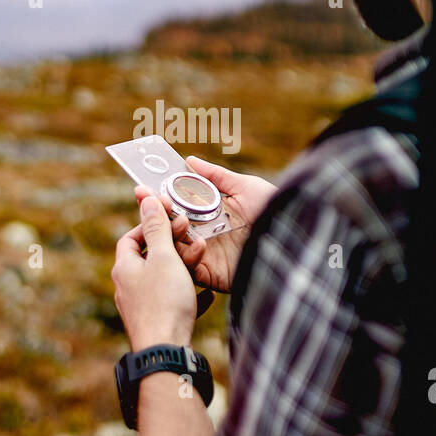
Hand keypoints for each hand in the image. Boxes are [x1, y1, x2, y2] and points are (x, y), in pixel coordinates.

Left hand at [112, 195, 198, 351]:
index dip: (149, 225)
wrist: (166, 352)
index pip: (130, 238)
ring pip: (164, 280)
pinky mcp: (157, 324)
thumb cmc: (164, 302)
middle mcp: (128, 288)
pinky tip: (206, 295)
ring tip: (203, 260)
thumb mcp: (163, 257)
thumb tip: (145, 199)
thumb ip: (157, 228)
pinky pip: (174, 304)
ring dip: (185, 268)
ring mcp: (141, 307)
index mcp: (125, 268)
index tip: (170, 219)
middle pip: (150, 258)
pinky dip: (189, 295)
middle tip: (194, 237)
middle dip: (174, 246)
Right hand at [134, 156, 276, 294]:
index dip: (161, 197)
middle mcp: (206, 235)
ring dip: (168, 233)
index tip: (143, 187)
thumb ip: (216, 176)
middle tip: (145, 198)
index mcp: (212, 214)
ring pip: (174, 247)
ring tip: (171, 218)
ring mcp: (207, 256)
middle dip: (157, 214)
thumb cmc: (274, 211)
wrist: (292, 241)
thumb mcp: (245, 187)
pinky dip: (184, 256)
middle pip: (172, 226)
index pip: (178, 206)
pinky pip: (188, 267)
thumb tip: (189, 161)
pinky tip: (191, 242)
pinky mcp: (211, 275)